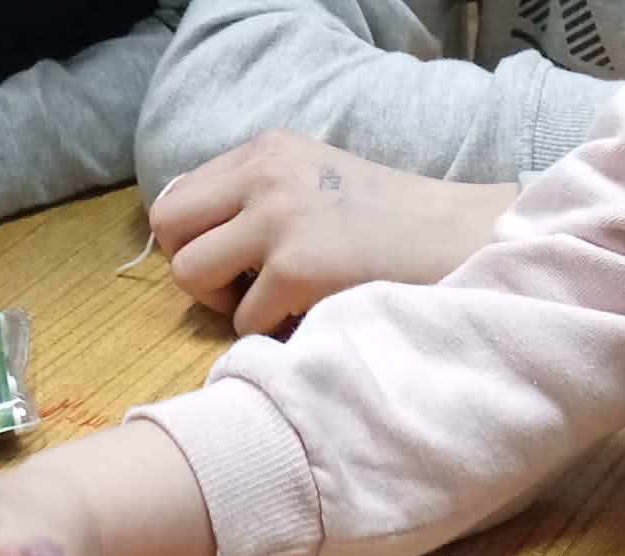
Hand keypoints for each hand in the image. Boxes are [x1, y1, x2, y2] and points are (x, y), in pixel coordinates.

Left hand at [151, 130, 517, 334]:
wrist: (455, 238)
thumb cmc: (390, 226)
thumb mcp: (313, 184)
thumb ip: (257, 198)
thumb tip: (198, 243)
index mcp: (263, 151)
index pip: (177, 197)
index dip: (193, 243)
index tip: (233, 266)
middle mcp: (262, 173)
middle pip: (169, 231)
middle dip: (195, 273)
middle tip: (240, 292)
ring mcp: (276, 219)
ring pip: (192, 276)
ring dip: (226, 306)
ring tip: (275, 305)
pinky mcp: (294, 268)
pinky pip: (243, 322)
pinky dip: (272, 334)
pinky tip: (312, 317)